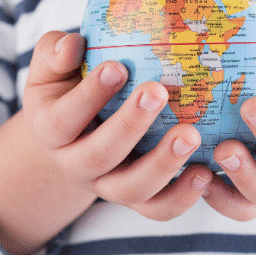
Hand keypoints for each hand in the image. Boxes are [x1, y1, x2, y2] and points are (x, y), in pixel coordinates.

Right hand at [20, 31, 212, 220]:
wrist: (78, 130)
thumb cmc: (68, 86)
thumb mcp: (51, 68)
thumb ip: (54, 53)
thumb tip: (72, 45)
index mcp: (50, 131)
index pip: (64, 119)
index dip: (89, 96)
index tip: (117, 67)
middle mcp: (75, 165)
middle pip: (98, 156)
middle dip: (130, 125)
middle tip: (158, 91)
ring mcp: (107, 186)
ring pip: (131, 189)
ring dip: (162, 164)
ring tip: (190, 134)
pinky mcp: (137, 198)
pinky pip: (157, 209)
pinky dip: (182, 197)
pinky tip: (205, 171)